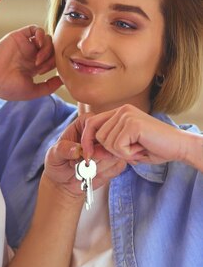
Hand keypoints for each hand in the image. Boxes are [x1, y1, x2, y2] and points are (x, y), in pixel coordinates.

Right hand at [0, 25, 61, 98]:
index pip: (52, 60)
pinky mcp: (19, 36)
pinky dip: (41, 34)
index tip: (45, 73)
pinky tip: (38, 44)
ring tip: (38, 60)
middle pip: (52, 49)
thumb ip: (48, 87)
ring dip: (47, 48)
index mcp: (33, 67)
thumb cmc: (6, 87)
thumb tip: (63, 81)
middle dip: (51, 58)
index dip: (54, 65)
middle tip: (41, 67)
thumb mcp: (31, 91)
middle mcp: (30, 54)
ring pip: (46, 39)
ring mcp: (25, 45)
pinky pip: (35, 29)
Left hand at [43, 114, 126, 200]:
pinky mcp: (116, 161)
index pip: (95, 122)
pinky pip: (118, 166)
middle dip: (97, 155)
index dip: (90, 138)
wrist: (63, 182)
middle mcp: (100, 133)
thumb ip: (64, 149)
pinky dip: (105, 173)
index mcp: (84, 123)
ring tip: (85, 168)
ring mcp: (110, 147)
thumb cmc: (58, 162)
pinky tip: (93, 174)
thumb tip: (77, 149)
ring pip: (115, 153)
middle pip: (109, 138)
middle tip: (83, 163)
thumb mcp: (54, 155)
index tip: (82, 152)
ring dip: (99, 165)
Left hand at [80, 104, 200, 167]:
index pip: (91, 123)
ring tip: (139, 148)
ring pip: (107, 142)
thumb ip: (108, 148)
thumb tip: (90, 153)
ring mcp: (126, 115)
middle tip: (130, 152)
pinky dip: (128, 154)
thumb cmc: (155, 147)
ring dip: (122, 153)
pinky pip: (118, 146)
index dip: (86, 139)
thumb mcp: (126, 148)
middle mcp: (121, 110)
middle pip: (98, 135)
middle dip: (109, 150)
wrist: (179, 146)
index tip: (87, 155)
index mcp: (119, 113)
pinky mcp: (132, 124)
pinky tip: (141, 149)